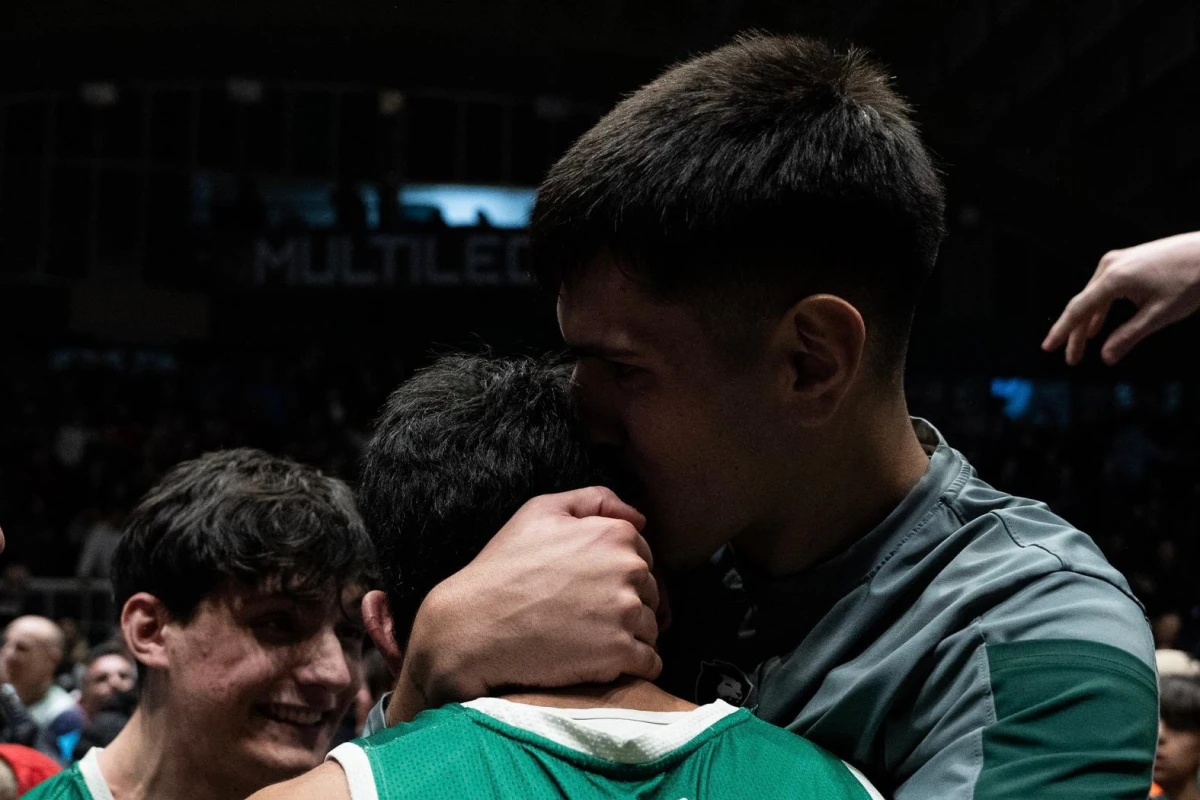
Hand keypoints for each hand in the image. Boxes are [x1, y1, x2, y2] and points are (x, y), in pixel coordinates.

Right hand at [388, 486, 659, 723]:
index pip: (644, 556)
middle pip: (651, 592)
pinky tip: (606, 665)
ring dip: (632, 636)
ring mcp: (626, 613)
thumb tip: (638, 518)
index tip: (593, 589)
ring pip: (651, 627)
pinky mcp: (620, 654)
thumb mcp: (540, 511)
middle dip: (629, 604)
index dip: (619, 574)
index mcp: (616, 535)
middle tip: (589, 617)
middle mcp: (629, 570)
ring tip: (593, 641)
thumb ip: (594, 501)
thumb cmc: (504, 567)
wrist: (474, 626)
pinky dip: (635, 666)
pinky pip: (650, 662)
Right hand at [1043, 232, 1199, 364]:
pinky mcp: (1128, 260)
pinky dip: (1099, 308)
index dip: (1062, 332)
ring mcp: (1118, 260)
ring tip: (1082, 345)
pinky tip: (1096, 324)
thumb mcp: (1161, 314)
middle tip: (1071, 359)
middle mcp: (1110, 265)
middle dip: (1074, 333)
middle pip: (1083, 304)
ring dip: (1086, 322)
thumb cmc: (1192, 281)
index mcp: (1114, 278)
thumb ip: (1130, 336)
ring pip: (1093, 296)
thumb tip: (1106, 357)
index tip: (1048, 348)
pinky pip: (1104, 288)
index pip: (1079, 310)